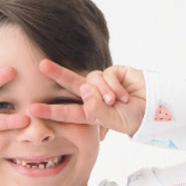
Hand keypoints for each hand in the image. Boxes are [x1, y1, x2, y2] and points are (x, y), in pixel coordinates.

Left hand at [30, 60, 146, 136]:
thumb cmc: (133, 118)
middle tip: (41, 65)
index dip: (50, 110)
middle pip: (71, 83)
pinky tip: (124, 94)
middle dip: (57, 73)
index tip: (33, 109)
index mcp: (90, 113)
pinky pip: (107, 75)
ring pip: (93, 80)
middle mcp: (93, 96)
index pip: (67, 110)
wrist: (153, 109)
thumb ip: (97, 109)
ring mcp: (102, 83)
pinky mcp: (113, 72)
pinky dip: (114, 86)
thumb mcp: (113, 120)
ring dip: (104, 91)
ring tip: (116, 101)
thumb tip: (83, 90)